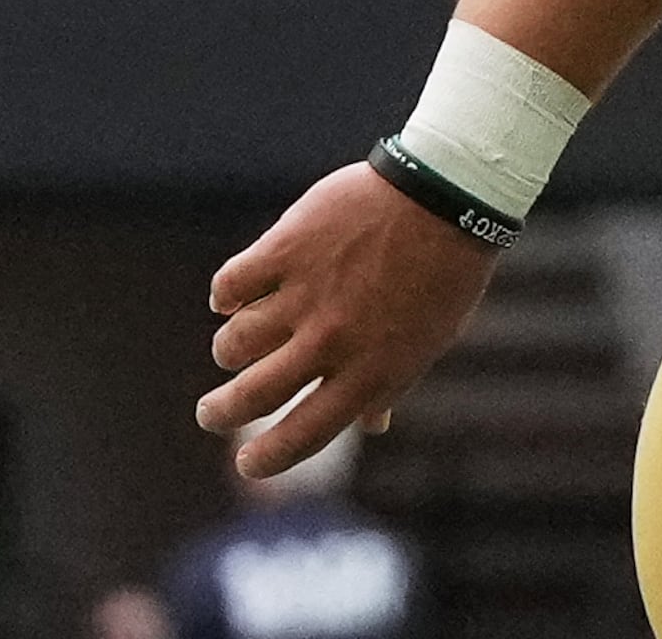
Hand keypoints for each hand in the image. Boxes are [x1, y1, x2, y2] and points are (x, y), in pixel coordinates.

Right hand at [199, 160, 498, 477]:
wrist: (448, 195)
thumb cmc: (445, 272)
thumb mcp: (431, 338)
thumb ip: (391, 384)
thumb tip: (371, 426)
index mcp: (371, 372)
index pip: (304, 436)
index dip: (267, 459)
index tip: (248, 465)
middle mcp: (332, 341)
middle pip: (250, 396)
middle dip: (221, 413)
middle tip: (212, 413)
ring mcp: (306, 295)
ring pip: (234, 344)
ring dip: (231, 349)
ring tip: (238, 343)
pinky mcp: (285, 250)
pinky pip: (229, 287)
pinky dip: (226, 295)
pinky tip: (235, 295)